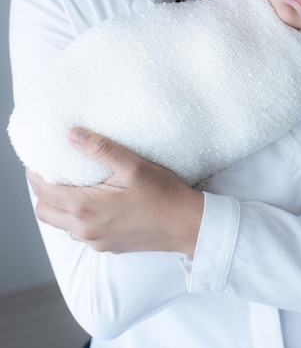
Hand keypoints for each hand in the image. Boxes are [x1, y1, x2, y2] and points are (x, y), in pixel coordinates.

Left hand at [27, 128, 203, 254]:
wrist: (187, 225)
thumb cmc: (163, 194)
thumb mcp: (133, 165)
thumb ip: (100, 149)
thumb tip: (71, 134)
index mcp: (86, 208)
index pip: (43, 192)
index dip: (34, 174)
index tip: (37, 159)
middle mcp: (85, 229)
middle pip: (45, 212)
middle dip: (42, 192)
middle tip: (53, 171)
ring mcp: (96, 241)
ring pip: (62, 224)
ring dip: (60, 205)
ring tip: (74, 184)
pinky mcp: (108, 246)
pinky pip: (81, 232)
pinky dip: (77, 217)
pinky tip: (96, 201)